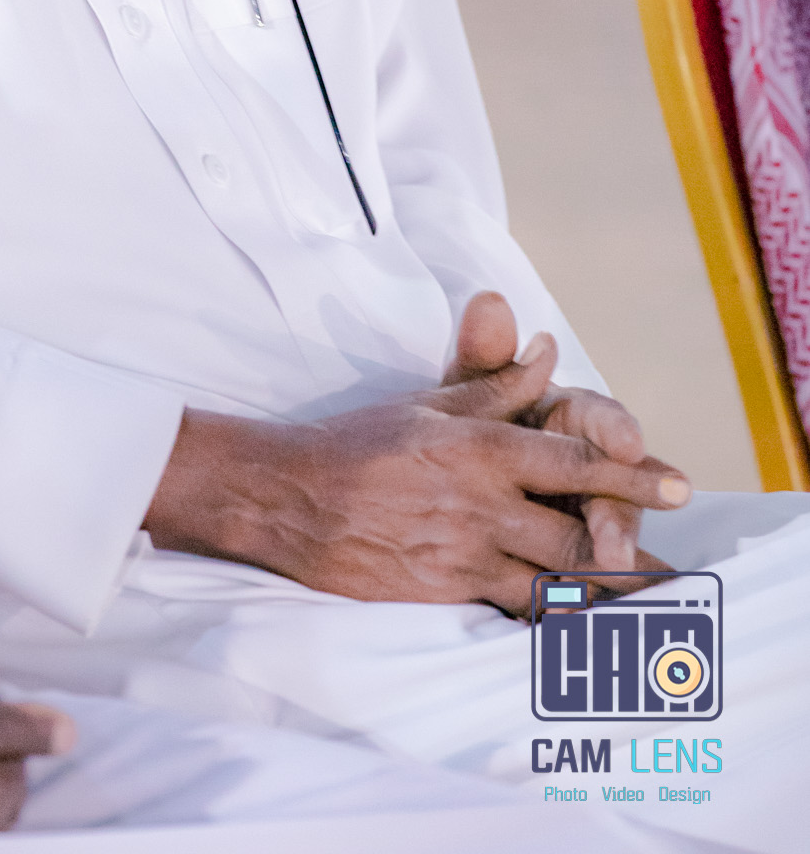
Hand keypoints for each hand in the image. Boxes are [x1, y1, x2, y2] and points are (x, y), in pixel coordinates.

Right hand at [145, 339, 690, 618]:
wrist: (289, 499)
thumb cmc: (357, 443)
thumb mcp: (428, 405)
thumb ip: (495, 386)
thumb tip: (547, 353)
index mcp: (480, 448)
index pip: (576, 463)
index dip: (633, 476)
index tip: (678, 488)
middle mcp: (479, 504)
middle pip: (579, 535)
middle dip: (623, 549)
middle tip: (658, 562)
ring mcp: (461, 555)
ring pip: (553, 583)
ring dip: (593, 590)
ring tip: (629, 600)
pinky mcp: (442, 594)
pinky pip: (511, 610)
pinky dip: (544, 611)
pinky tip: (563, 614)